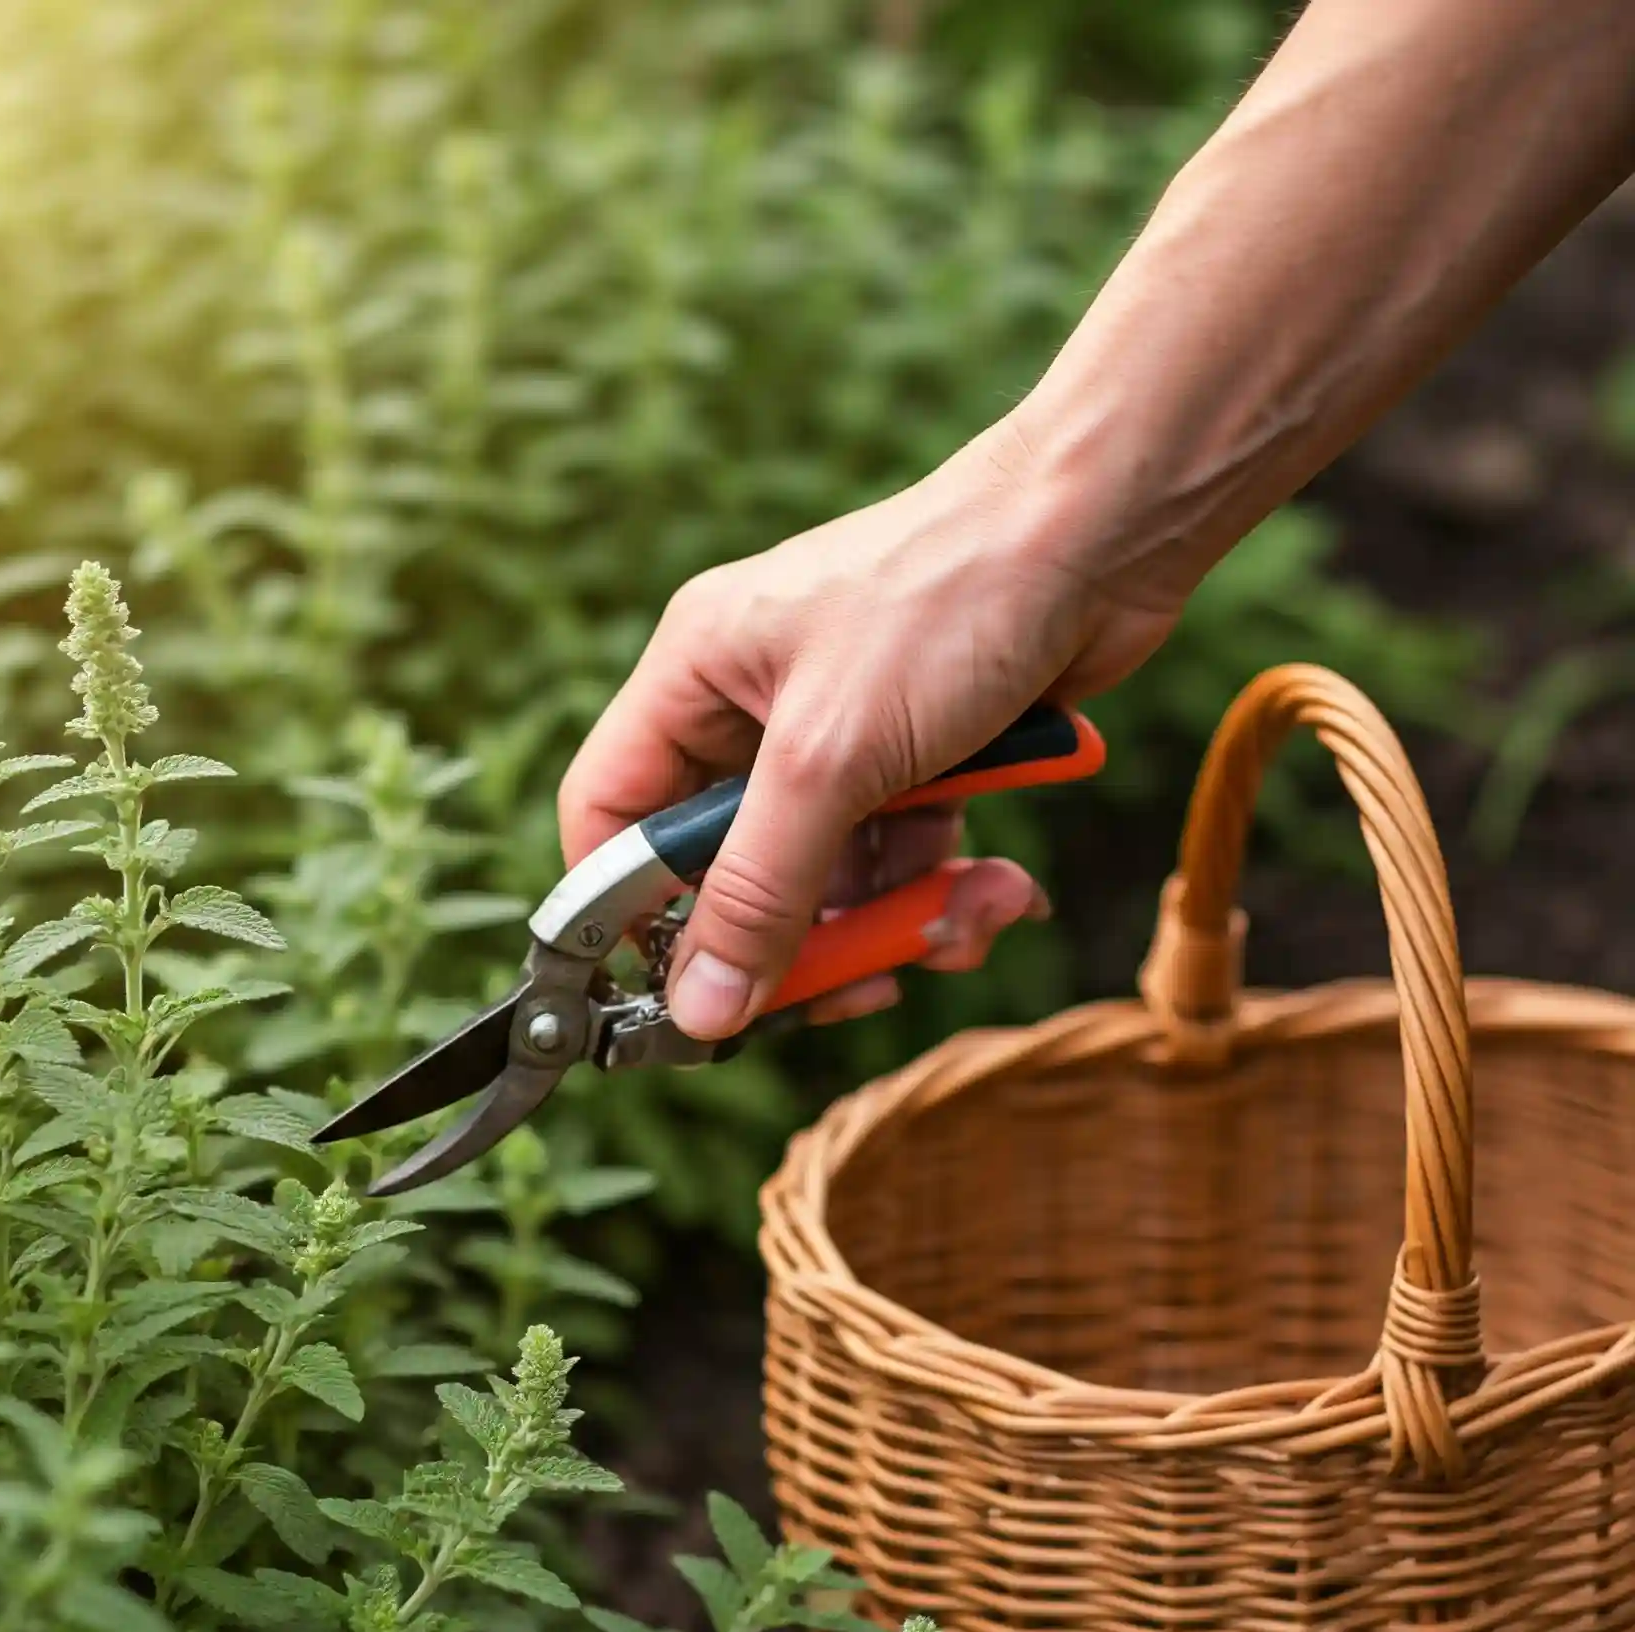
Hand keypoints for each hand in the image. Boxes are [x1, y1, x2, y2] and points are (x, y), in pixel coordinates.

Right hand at [557, 416, 1182, 1038]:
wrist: (1108, 534)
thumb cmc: (952, 596)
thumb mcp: (832, 758)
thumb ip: (758, 892)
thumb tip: (698, 1009)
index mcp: (694, 678)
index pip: (611, 816)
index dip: (628, 910)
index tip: (679, 988)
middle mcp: (753, 710)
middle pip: (727, 873)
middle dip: (798, 936)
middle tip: (852, 985)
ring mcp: (837, 738)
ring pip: (826, 882)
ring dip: (895, 920)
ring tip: (965, 913)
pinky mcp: (916, 759)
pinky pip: (900, 860)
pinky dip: (946, 888)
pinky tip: (1002, 889)